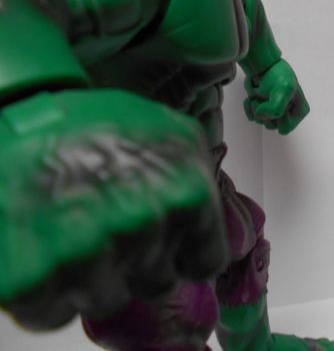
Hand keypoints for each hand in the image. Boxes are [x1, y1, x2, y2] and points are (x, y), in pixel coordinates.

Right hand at [0, 90, 227, 329]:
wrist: (14, 119)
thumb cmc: (92, 122)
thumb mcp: (169, 132)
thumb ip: (199, 176)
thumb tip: (213, 218)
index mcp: (185, 191)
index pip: (204, 261)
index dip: (184, 255)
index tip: (169, 246)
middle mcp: (142, 225)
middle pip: (158, 282)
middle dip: (139, 261)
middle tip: (110, 224)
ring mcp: (87, 255)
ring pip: (109, 299)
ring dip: (94, 278)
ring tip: (73, 231)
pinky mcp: (31, 279)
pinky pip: (53, 314)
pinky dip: (47, 293)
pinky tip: (44, 250)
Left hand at [244, 59, 309, 134]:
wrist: (263, 64)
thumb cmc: (278, 74)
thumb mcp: (284, 89)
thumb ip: (276, 107)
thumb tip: (260, 114)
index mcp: (299, 111)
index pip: (285, 127)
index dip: (277, 117)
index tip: (276, 101)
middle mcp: (288, 114)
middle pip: (272, 126)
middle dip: (265, 112)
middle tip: (264, 97)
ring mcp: (274, 112)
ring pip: (261, 122)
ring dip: (256, 108)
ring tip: (258, 94)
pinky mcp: (262, 109)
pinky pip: (252, 118)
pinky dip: (249, 108)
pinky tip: (251, 98)